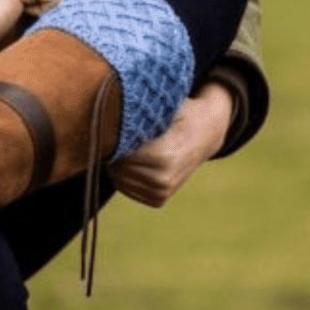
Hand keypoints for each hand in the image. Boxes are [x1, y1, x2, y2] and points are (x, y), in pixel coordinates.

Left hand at [110, 82, 233, 207]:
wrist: (204, 135)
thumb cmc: (178, 115)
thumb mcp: (160, 109)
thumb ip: (135, 116)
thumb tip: (104, 115)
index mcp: (162, 157)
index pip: (119, 152)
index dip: (111, 138)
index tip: (113, 126)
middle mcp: (162, 180)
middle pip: (117, 167)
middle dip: (113, 151)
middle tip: (119, 134)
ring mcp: (161, 192)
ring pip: (118, 179)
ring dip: (117, 164)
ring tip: (130, 145)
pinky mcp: (158, 200)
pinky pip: (125, 188)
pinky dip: (124, 175)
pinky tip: (135, 160)